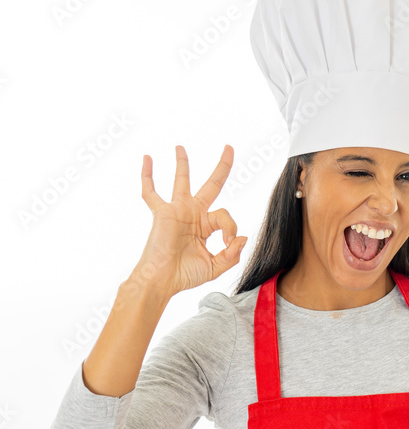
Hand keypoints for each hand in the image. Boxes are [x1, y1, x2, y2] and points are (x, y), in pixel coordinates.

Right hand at [132, 144, 246, 297]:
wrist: (162, 281)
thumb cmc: (184, 275)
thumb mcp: (215, 267)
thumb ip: (232, 255)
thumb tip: (242, 237)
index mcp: (206, 226)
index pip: (225, 216)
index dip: (231, 226)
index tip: (227, 242)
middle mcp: (193, 215)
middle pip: (211, 185)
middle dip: (221, 167)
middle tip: (229, 148)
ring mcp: (177, 211)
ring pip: (182, 181)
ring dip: (182, 163)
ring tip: (180, 147)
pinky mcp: (162, 213)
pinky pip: (151, 192)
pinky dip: (147, 176)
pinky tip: (147, 159)